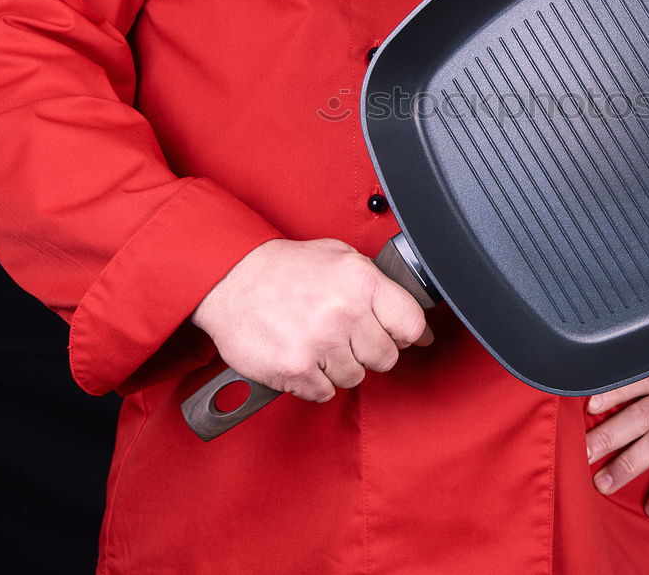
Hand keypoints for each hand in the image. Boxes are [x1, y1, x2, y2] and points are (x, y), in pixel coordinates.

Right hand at [191, 238, 431, 401]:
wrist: (230, 279)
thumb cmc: (287, 269)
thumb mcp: (340, 256)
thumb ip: (379, 286)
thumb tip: (418, 326)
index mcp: (361, 280)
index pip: (411, 323)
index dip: (406, 333)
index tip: (397, 335)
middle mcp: (344, 311)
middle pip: (386, 357)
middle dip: (370, 350)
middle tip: (346, 336)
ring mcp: (319, 343)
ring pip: (355, 377)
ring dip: (339, 366)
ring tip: (318, 341)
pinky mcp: (295, 369)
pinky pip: (324, 392)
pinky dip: (314, 381)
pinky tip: (302, 356)